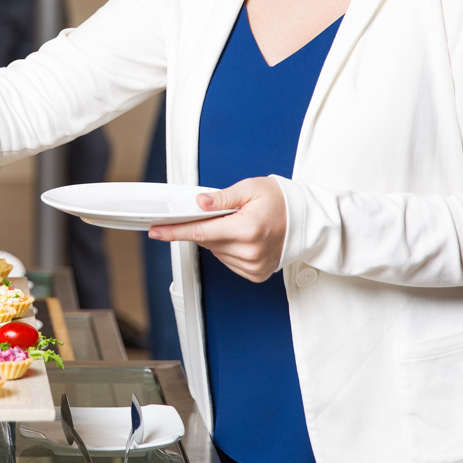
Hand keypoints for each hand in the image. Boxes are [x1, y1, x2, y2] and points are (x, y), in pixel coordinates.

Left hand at [148, 177, 287, 282]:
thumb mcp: (249, 188)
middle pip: (207, 241)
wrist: (305, 219)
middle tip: (216, 212)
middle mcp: (250, 251)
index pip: (201, 232)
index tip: (157, 231)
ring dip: (217, 238)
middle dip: (203, 227)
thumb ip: (221, 197)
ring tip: (237, 224)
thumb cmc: (279, 200)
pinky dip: (228, 249)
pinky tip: (241, 238)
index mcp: (246, 229)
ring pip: (216, 252)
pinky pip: (228, 262)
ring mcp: (254, 265)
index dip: (175, 231)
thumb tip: (199, 203)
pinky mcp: (256, 274)